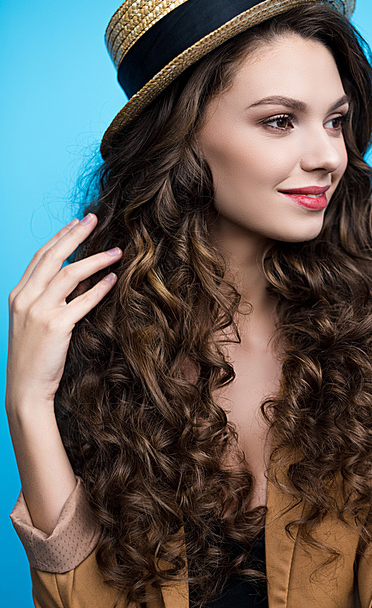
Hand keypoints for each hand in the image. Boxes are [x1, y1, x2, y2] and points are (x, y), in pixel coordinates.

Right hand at [6, 214, 121, 410]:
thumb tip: (73, 281)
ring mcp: (39, 311)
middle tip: (94, 219)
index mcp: (18, 295)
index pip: (40, 257)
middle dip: (75, 235)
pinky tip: (113, 279)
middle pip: (53, 257)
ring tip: (116, 251)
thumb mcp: (32, 323)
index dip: (59, 237)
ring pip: (69, 274)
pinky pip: (82, 301)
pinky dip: (99, 288)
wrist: (25, 388)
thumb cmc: (33, 358)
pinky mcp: (55, 326)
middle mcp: (26, 298)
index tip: (76, 223)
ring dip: (95, 259)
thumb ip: (46, 300)